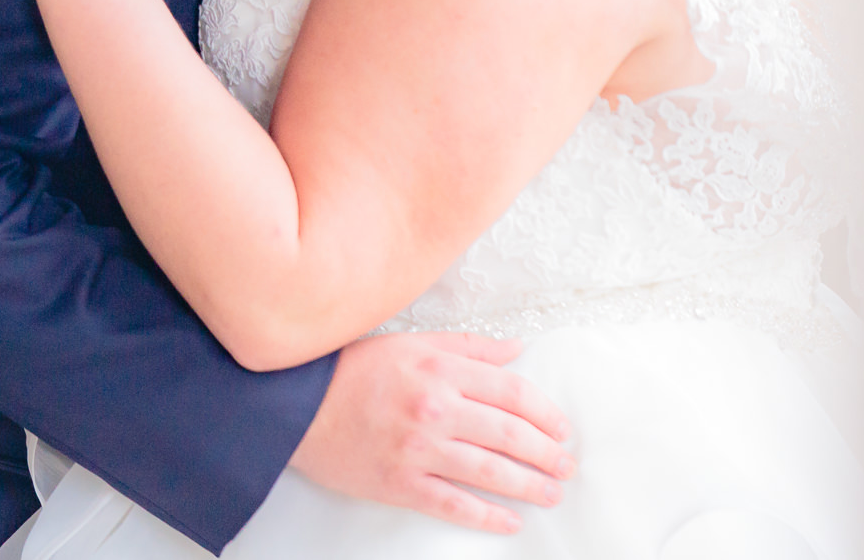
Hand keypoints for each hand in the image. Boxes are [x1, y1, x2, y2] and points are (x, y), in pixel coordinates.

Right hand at [290, 332, 575, 534]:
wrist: (297, 405)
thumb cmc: (353, 370)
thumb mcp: (413, 343)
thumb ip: (468, 347)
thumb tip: (515, 348)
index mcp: (441, 370)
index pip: (512, 393)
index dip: (545, 413)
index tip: (562, 428)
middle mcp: (435, 408)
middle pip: (509, 434)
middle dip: (547, 453)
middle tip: (566, 466)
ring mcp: (418, 449)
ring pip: (489, 471)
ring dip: (529, 485)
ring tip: (551, 492)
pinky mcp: (400, 482)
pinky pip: (453, 504)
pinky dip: (487, 515)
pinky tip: (510, 520)